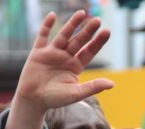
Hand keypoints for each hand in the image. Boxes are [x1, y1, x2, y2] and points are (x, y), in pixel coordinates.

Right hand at [4, 11, 113, 128]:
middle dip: (88, 31)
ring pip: (64, 36)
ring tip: (82, 13)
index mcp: (75, 66)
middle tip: (98, 21)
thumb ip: (92, 87)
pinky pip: (43, 36)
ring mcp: (52, 53)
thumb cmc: (55, 99)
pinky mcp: (38, 52)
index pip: (89, 51)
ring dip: (72, 24)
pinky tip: (52, 15)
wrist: (33, 100)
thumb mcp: (75, 93)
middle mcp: (65, 57)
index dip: (98, 42)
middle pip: (79, 41)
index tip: (107, 32)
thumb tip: (112, 84)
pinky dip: (46, 26)